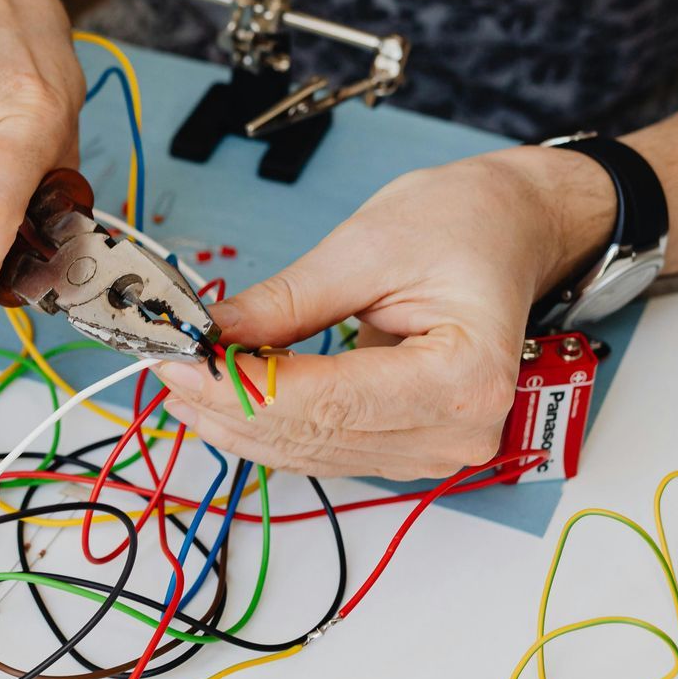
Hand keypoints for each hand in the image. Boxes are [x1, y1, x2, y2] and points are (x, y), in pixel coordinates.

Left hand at [152, 148, 614, 478]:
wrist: (513, 231)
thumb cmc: (465, 224)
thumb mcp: (369, 244)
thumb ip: (287, 301)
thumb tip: (211, 335)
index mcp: (465, 376)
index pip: (327, 403)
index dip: (240, 389)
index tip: (176, 363)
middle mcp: (459, 431)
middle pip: (313, 437)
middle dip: (227, 404)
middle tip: (164, 364)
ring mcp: (439, 449)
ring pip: (310, 454)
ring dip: (239, 422)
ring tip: (183, 377)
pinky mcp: (412, 447)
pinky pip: (326, 450)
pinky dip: (270, 426)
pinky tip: (224, 396)